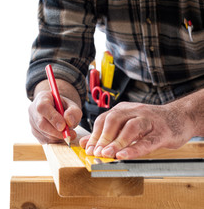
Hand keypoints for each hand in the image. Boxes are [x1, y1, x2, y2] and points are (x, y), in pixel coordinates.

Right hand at [29, 89, 81, 143]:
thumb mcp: (71, 105)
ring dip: (58, 137)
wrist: (54, 108)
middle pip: (41, 124)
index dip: (52, 117)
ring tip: (68, 133)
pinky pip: (44, 140)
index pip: (43, 107)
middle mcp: (33, 110)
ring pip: (44, 134)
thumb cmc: (62, 106)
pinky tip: (61, 135)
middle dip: (57, 132)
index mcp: (42, 98)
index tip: (63, 126)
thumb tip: (69, 122)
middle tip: (70, 135)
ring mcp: (32, 122)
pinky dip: (55, 140)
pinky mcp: (34, 132)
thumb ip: (74, 111)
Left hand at [79, 102, 194, 158]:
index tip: (88, 149)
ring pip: (131, 128)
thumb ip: (105, 134)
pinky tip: (124, 155)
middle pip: (114, 120)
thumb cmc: (150, 124)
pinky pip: (147, 140)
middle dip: (103, 137)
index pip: (104, 119)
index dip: (94, 135)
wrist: (180, 118)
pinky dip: (134, 148)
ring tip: (107, 154)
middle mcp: (135, 111)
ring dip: (117, 142)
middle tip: (95, 152)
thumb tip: (84, 144)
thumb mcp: (126, 126)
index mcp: (123, 109)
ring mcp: (149, 120)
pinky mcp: (162, 132)